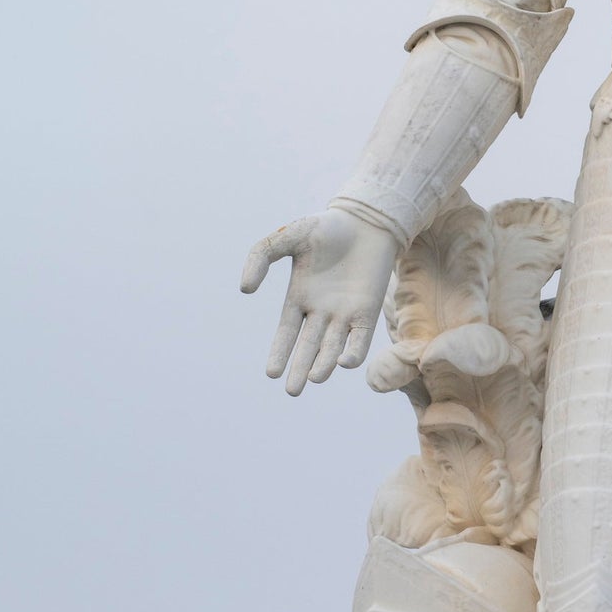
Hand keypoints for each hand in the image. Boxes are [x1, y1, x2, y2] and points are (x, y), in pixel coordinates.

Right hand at [240, 208, 398, 394]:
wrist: (367, 220)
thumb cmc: (327, 227)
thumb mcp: (287, 237)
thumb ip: (260, 257)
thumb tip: (244, 289)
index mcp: (300, 298)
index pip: (287, 334)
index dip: (279, 353)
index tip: (272, 373)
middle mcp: (321, 312)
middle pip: (308, 348)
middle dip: (300, 369)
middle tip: (292, 391)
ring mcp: (345, 314)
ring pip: (333, 348)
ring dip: (324, 364)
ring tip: (314, 379)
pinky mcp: (367, 311)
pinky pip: (359, 338)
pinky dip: (353, 352)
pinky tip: (344, 362)